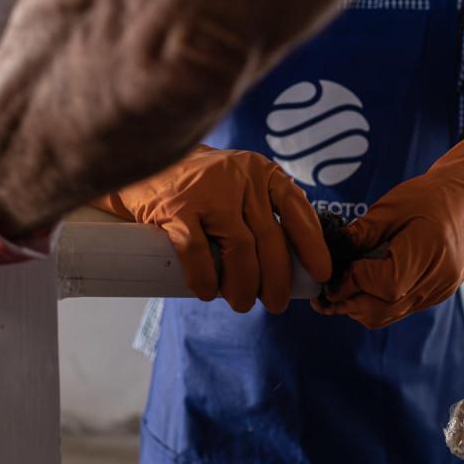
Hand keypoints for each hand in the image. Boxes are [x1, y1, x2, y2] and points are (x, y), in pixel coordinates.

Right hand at [92, 146, 332, 312]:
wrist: (143, 160)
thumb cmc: (196, 184)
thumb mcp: (236, 181)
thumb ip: (260, 208)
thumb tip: (288, 261)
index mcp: (259, 172)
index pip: (296, 208)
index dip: (312, 245)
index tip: (319, 274)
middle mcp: (239, 180)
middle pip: (269, 240)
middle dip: (276, 280)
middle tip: (274, 303)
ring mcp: (207, 193)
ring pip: (239, 251)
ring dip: (244, 286)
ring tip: (241, 303)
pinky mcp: (176, 209)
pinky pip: (198, 252)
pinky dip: (206, 279)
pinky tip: (207, 293)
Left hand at [319, 123, 463, 327]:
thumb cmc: (432, 196)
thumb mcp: (393, 206)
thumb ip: (362, 233)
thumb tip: (330, 251)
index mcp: (429, 252)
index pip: (385, 284)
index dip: (354, 281)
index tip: (335, 271)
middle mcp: (438, 279)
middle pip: (383, 309)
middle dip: (348, 302)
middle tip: (324, 292)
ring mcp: (438, 291)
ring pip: (389, 315)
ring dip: (359, 308)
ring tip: (338, 290)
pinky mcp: (436, 295)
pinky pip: (399, 310)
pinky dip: (375, 304)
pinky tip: (361, 288)